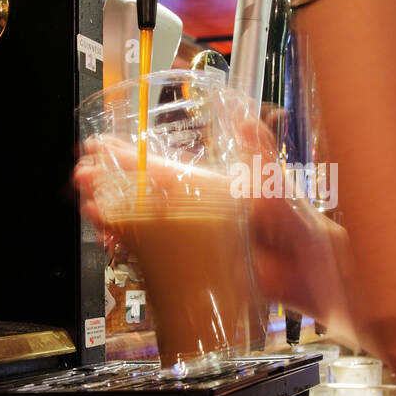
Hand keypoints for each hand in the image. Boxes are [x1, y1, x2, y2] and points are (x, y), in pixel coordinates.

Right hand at [72, 121, 352, 321]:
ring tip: (94, 214)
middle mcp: (200, 211)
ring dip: (115, 218)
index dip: (126, 158)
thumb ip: (261, 155)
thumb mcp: (279, 186)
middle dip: (108, 185)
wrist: (315, 275)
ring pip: (144, 227)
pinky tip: (117, 246)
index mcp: (214, 187)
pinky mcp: (198, 269)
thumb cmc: (304, 227)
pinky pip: (158, 259)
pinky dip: (133, 252)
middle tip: (80, 180)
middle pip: (142, 196)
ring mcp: (197, 241)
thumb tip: (247, 119)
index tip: (95, 148)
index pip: (161, 168)